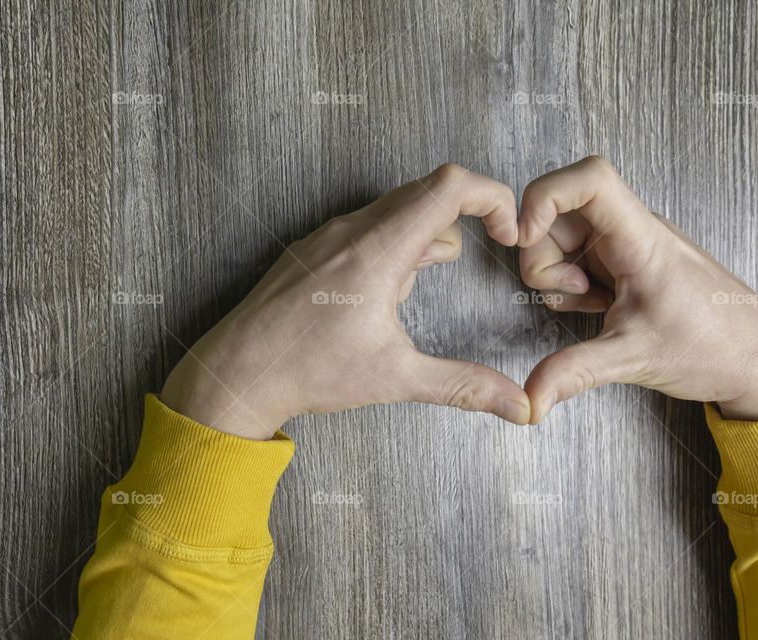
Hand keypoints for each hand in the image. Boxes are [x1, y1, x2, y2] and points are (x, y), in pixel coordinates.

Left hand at [161, 164, 531, 438]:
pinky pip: (365, 224)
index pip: (449, 185)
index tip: (507, 234)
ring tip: (412, 289)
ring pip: (394, 209)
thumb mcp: (395, 378)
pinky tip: (379, 292)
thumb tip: (519, 406)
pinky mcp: (313, 246)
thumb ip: (463, 385)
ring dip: (421, 237)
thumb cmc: (308, 371)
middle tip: (470, 263)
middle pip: (426, 191)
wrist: (238, 372)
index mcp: (378, 250)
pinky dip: (390, 243)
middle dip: (461, 221)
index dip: (493, 198)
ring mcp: (327, 234)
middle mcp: (351, 229)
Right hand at [517, 156, 757, 422]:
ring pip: (561, 236)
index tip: (525, 236)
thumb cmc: (716, 348)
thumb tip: (531, 397)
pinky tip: (599, 306)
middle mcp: (631, 231)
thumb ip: (574, 372)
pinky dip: (573, 283)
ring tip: (593, 303)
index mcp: (640, 239)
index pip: (589, 179)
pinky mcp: (621, 261)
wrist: (757, 360)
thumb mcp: (634, 359)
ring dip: (557, 274)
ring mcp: (625, 245)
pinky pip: (576, 256)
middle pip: (558, 214)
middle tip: (572, 292)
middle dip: (543, 257)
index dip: (544, 196)